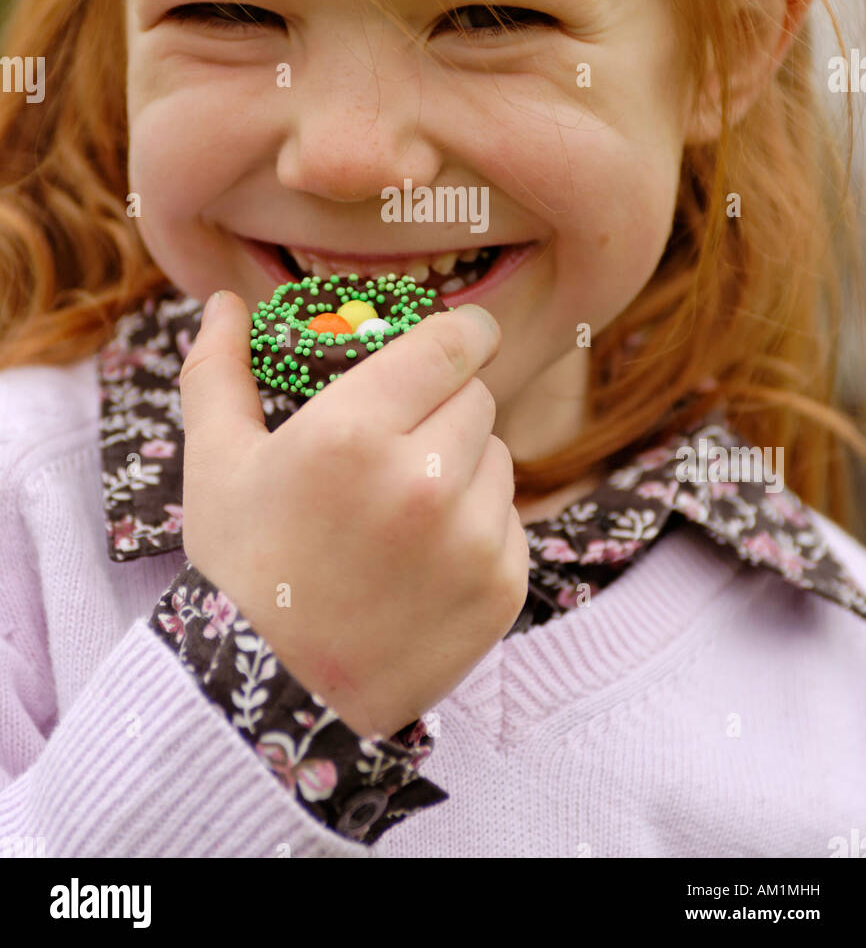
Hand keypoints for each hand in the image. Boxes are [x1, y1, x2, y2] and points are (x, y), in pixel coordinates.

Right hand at [178, 290, 528, 739]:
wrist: (271, 699)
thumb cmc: (241, 568)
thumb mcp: (217, 464)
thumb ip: (219, 372)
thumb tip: (224, 302)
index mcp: (351, 432)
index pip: (450, 344)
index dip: (463, 331)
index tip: (462, 335)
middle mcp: (421, 479)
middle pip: (475, 397)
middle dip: (443, 406)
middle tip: (398, 443)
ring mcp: (470, 537)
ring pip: (498, 456)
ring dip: (464, 466)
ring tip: (403, 509)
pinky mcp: (502, 587)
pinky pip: (511, 520)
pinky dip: (480, 526)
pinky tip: (425, 557)